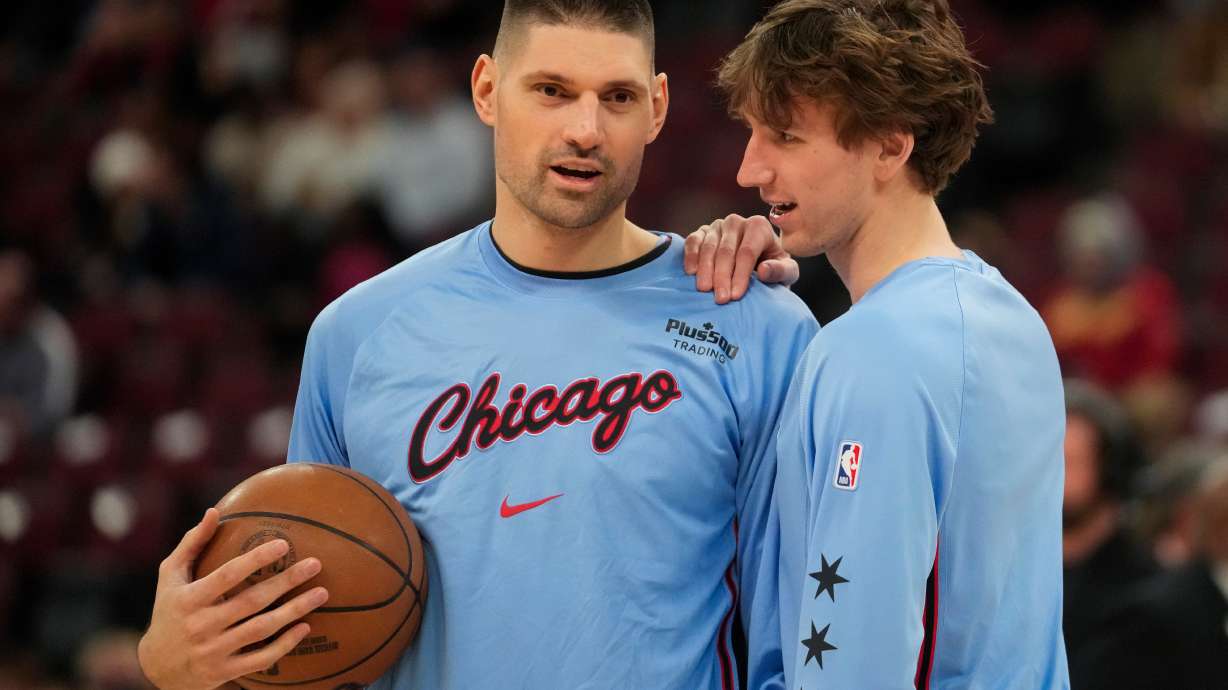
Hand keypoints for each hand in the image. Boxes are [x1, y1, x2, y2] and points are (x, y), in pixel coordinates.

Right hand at [138, 509, 329, 689]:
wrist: (158, 667)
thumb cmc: (169, 610)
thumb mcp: (171, 576)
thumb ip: (192, 543)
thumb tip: (214, 511)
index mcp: (189, 599)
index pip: (227, 576)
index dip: (255, 560)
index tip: (283, 544)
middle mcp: (201, 625)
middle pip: (252, 601)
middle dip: (286, 581)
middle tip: (315, 564)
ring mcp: (214, 651)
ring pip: (261, 629)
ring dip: (294, 611)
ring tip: (322, 593)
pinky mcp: (224, 671)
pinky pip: (260, 659)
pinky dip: (285, 645)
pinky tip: (305, 627)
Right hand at [683, 214, 799, 303]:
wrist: (757, 262)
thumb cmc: (773, 268)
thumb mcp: (787, 272)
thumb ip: (781, 271)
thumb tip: (764, 271)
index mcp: (759, 226)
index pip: (747, 252)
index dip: (741, 275)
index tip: (735, 296)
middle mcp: (737, 222)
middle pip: (727, 250)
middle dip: (723, 276)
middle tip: (720, 299)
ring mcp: (717, 226)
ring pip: (709, 247)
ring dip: (705, 269)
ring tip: (704, 290)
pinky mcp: (702, 232)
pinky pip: (693, 241)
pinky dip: (691, 256)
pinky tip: (691, 272)